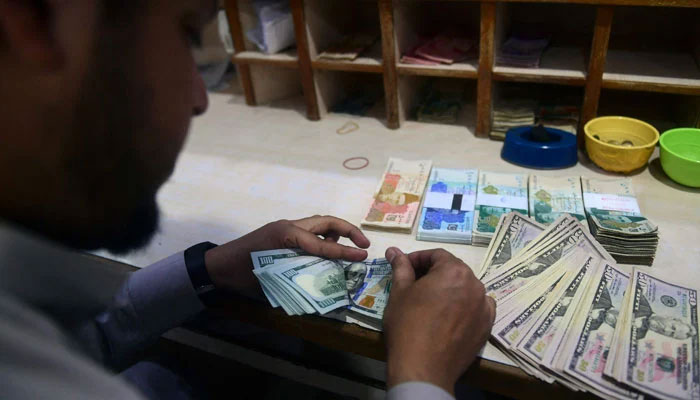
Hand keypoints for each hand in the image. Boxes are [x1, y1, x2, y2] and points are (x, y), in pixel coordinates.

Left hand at [203, 215, 369, 297]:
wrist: (218, 267)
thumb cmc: (242, 274)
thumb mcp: (273, 277)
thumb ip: (300, 274)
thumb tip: (326, 280)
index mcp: (288, 234)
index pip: (323, 242)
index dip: (344, 251)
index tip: (364, 255)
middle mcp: (289, 226)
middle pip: (325, 221)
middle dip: (347, 230)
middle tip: (364, 244)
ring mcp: (285, 228)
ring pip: (317, 224)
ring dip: (335, 232)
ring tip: (350, 247)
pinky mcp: (281, 234)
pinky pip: (308, 232)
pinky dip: (322, 238)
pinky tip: (328, 252)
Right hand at [382, 247, 495, 394]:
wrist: (423, 368)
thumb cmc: (407, 325)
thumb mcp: (400, 292)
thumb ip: (400, 268)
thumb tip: (393, 251)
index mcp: (454, 271)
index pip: (436, 255)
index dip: (417, 259)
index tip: (403, 268)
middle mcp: (475, 284)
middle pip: (453, 270)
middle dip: (434, 273)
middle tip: (414, 285)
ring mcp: (484, 306)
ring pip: (466, 288)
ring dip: (450, 289)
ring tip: (431, 302)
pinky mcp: (486, 326)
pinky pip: (477, 307)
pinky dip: (465, 306)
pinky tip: (451, 315)